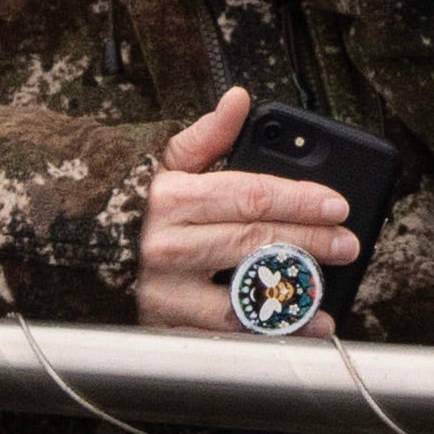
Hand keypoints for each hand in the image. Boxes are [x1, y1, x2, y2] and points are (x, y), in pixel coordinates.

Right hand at [133, 88, 356, 334]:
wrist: (86, 261)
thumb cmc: (140, 209)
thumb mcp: (167, 166)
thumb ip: (208, 135)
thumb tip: (239, 98)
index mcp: (172, 199)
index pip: (250, 195)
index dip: (300, 199)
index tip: (338, 205)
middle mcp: (167, 246)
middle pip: (255, 241)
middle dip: (310, 242)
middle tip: (347, 244)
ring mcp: (165, 292)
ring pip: (241, 293)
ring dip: (291, 293)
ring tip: (325, 291)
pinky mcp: (167, 327)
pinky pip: (227, 334)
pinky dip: (266, 333)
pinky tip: (297, 329)